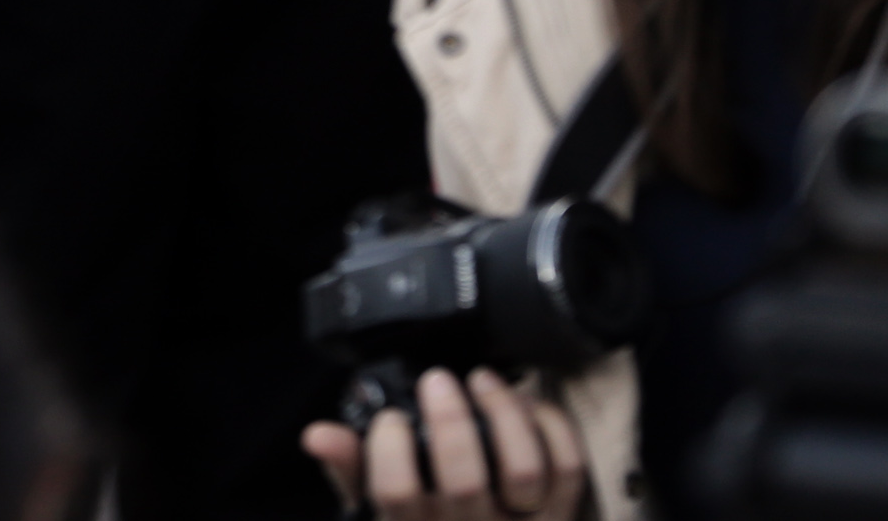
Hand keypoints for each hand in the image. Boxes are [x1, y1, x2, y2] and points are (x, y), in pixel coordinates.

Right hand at [302, 368, 587, 520]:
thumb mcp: (376, 509)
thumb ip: (351, 470)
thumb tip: (318, 435)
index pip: (397, 493)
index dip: (388, 447)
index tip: (388, 419)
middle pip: (464, 480)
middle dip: (450, 420)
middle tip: (438, 381)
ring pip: (523, 470)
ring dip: (502, 415)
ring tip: (481, 380)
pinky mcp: (562, 513)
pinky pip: (568, 469)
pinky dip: (552, 427)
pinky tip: (527, 404)